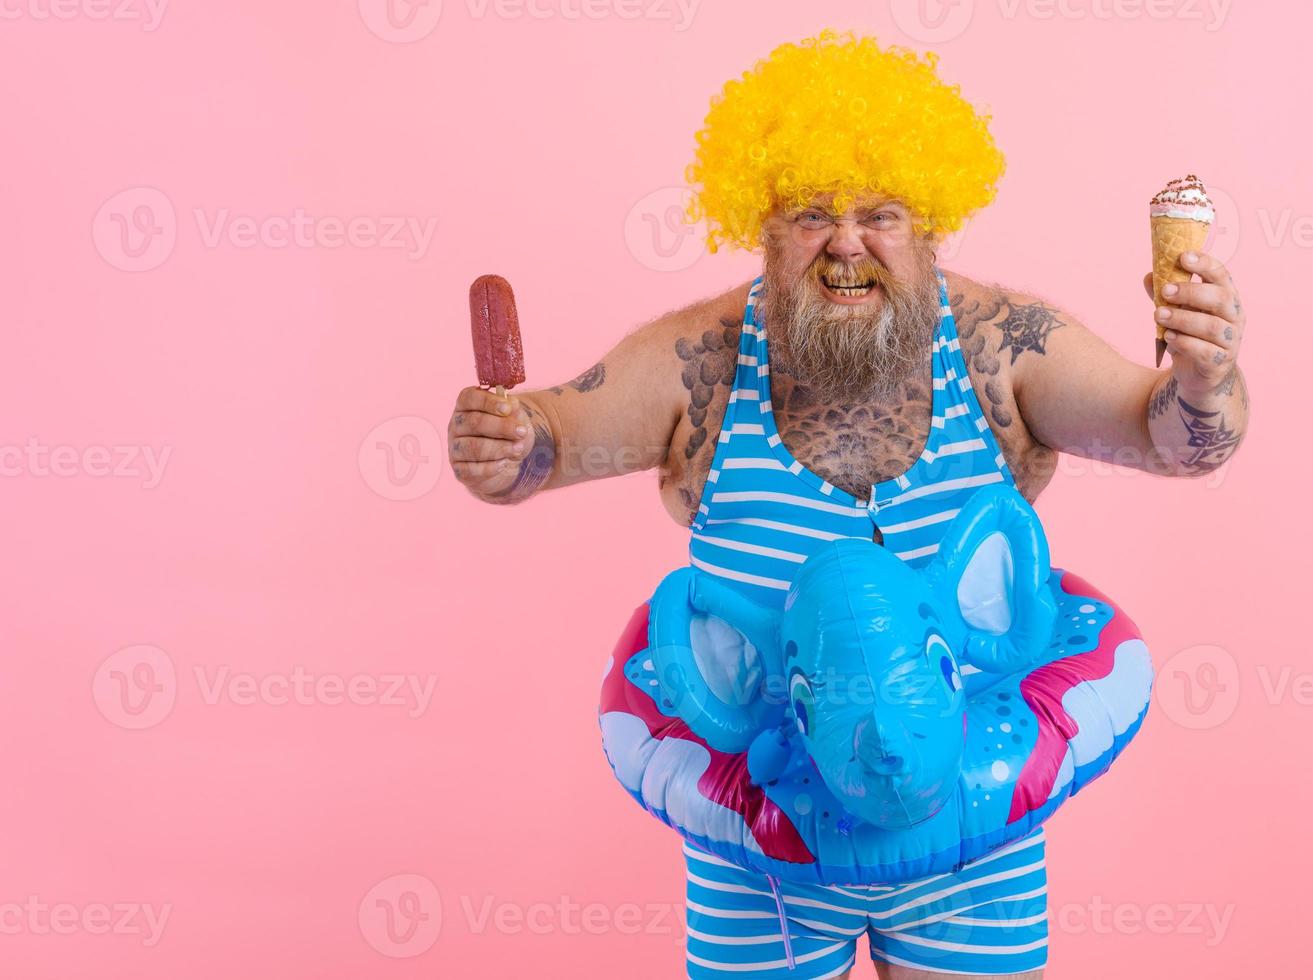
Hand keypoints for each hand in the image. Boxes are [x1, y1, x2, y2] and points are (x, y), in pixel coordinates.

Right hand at [447, 386, 532, 496]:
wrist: (506, 461)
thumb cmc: (507, 434)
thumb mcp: (515, 419)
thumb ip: (513, 411)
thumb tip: (512, 404)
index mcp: (466, 406)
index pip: (469, 398)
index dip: (488, 402)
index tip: (508, 408)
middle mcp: (456, 425)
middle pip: (474, 422)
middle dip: (501, 427)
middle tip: (521, 431)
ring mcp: (455, 448)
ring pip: (473, 447)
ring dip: (499, 448)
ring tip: (518, 449)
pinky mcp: (460, 470)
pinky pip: (473, 469)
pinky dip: (492, 467)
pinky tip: (504, 463)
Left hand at [1143, 250, 1244, 394]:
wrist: (1199, 374)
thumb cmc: (1191, 335)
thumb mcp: (1177, 312)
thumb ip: (1166, 296)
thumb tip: (1150, 276)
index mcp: (1226, 298)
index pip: (1222, 275)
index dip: (1205, 264)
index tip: (1183, 256)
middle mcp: (1234, 317)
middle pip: (1220, 298)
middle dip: (1191, 292)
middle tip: (1166, 291)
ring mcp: (1230, 341)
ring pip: (1211, 326)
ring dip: (1182, 319)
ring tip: (1158, 315)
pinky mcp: (1220, 362)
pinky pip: (1205, 351)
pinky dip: (1185, 343)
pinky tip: (1169, 338)